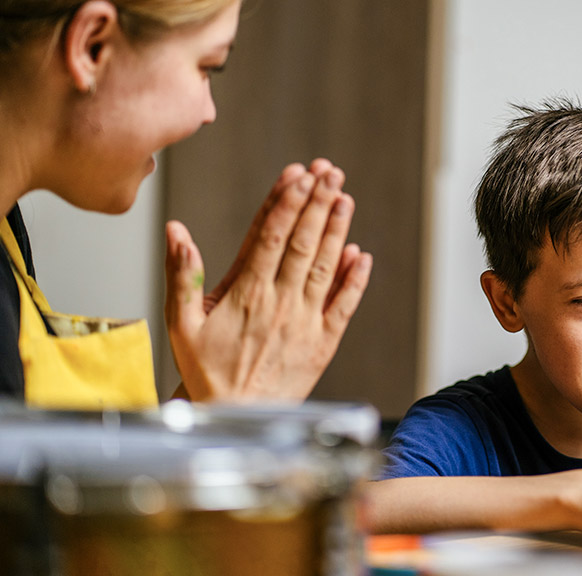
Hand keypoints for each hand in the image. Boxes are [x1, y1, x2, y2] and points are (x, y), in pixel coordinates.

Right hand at [164, 159, 372, 401]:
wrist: (235, 416)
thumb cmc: (205, 370)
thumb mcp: (180, 322)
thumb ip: (181, 274)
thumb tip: (176, 231)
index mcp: (246, 293)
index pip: (270, 237)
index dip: (287, 202)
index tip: (299, 174)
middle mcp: (280, 302)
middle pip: (303, 244)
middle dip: (317, 204)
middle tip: (330, 172)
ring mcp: (305, 322)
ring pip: (326, 267)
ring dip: (337, 231)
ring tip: (344, 198)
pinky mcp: (324, 342)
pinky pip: (344, 306)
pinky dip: (354, 279)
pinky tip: (361, 254)